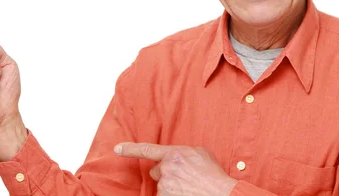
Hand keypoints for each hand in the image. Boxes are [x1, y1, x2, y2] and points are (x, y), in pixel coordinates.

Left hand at [115, 142, 237, 195]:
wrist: (221, 192)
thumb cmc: (213, 174)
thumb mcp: (200, 153)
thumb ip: (182, 152)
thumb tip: (173, 157)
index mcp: (174, 154)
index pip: (147, 150)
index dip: (130, 149)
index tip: (117, 148)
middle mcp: (167, 169)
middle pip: (157, 171)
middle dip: (166, 174)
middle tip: (184, 178)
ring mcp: (166, 186)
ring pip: (162, 186)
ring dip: (172, 187)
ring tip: (189, 188)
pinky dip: (173, 195)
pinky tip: (187, 193)